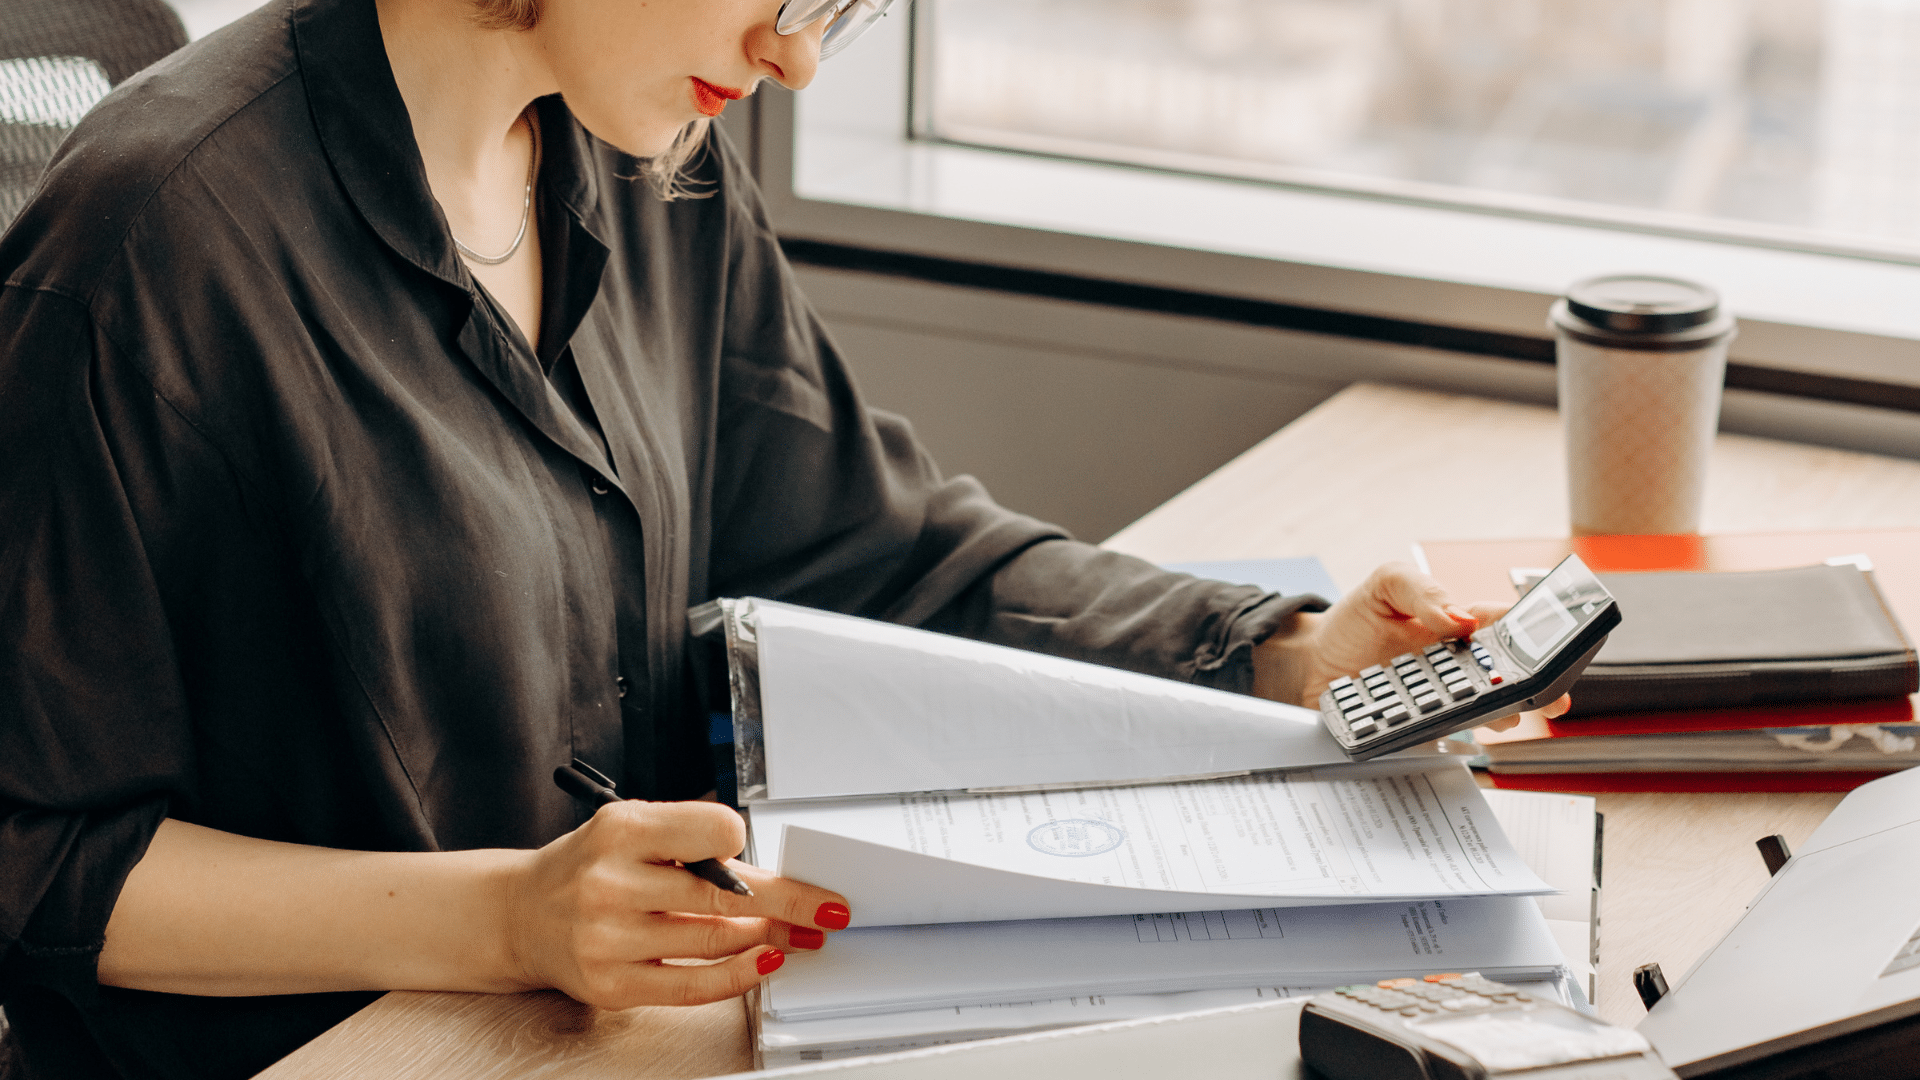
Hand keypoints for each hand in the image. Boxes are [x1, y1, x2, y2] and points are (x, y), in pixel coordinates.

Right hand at [502, 799, 849, 1008]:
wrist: (522, 912)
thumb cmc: (590, 864)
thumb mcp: (632, 828)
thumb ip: (692, 840)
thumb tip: (768, 870)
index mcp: (622, 831)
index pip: (712, 830)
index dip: (738, 840)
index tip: (754, 849)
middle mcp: (611, 884)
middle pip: (724, 894)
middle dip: (788, 902)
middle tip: (826, 907)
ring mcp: (609, 938)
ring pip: (715, 941)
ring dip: (770, 938)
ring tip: (799, 933)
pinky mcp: (612, 984)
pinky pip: (692, 986)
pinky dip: (739, 975)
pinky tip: (765, 962)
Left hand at [1251, 561, 1569, 731]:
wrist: (1312, 663)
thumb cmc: (1352, 621)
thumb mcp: (1385, 585)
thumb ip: (1421, 590)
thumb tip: (1458, 616)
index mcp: (1459, 621)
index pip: (1507, 625)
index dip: (1532, 634)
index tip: (1546, 645)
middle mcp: (1458, 661)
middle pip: (1511, 676)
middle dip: (1537, 688)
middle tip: (1549, 699)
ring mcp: (1444, 696)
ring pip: (1488, 709)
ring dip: (1500, 714)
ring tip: (1501, 714)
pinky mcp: (1423, 724)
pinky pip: (1447, 733)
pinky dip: (1455, 734)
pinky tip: (1452, 729)